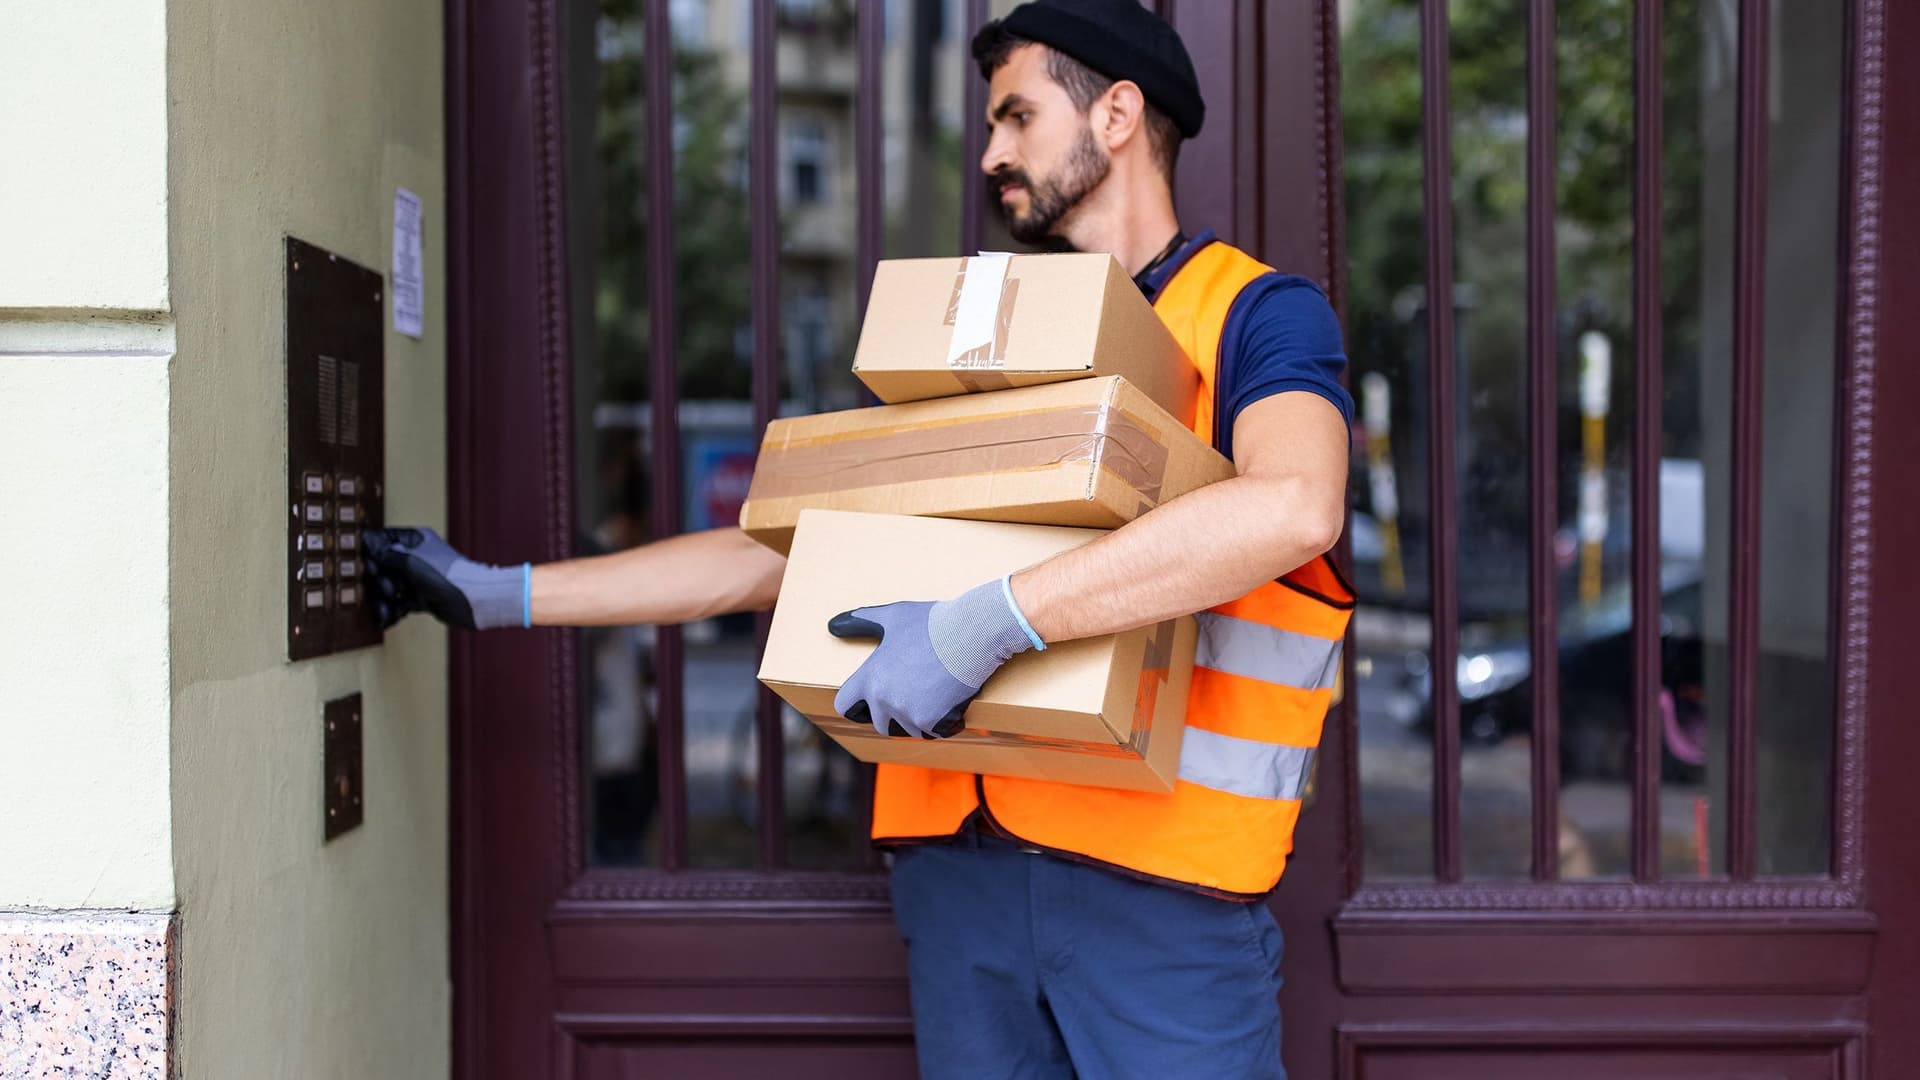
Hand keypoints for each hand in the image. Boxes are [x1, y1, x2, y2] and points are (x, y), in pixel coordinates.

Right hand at [361, 527, 527, 630]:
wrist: (472, 602)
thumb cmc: (447, 576)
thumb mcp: (412, 561)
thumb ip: (388, 555)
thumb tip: (370, 546)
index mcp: (416, 540)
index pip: (385, 541)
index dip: (373, 554)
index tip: (370, 566)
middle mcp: (417, 557)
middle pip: (384, 567)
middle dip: (381, 581)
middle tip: (391, 589)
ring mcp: (419, 578)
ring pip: (391, 587)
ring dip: (385, 599)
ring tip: (387, 609)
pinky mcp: (422, 597)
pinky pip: (401, 602)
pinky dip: (394, 610)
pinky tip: (390, 617)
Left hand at [828, 577, 1044, 738]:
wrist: (972, 634)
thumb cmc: (932, 623)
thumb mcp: (893, 616)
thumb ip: (860, 622)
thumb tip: (833, 626)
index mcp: (870, 677)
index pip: (845, 705)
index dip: (856, 705)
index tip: (867, 704)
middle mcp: (884, 699)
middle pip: (880, 723)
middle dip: (894, 714)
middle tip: (914, 694)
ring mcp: (908, 713)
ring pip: (909, 728)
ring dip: (921, 718)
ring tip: (935, 693)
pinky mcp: (933, 722)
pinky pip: (935, 731)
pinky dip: (944, 721)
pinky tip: (952, 700)